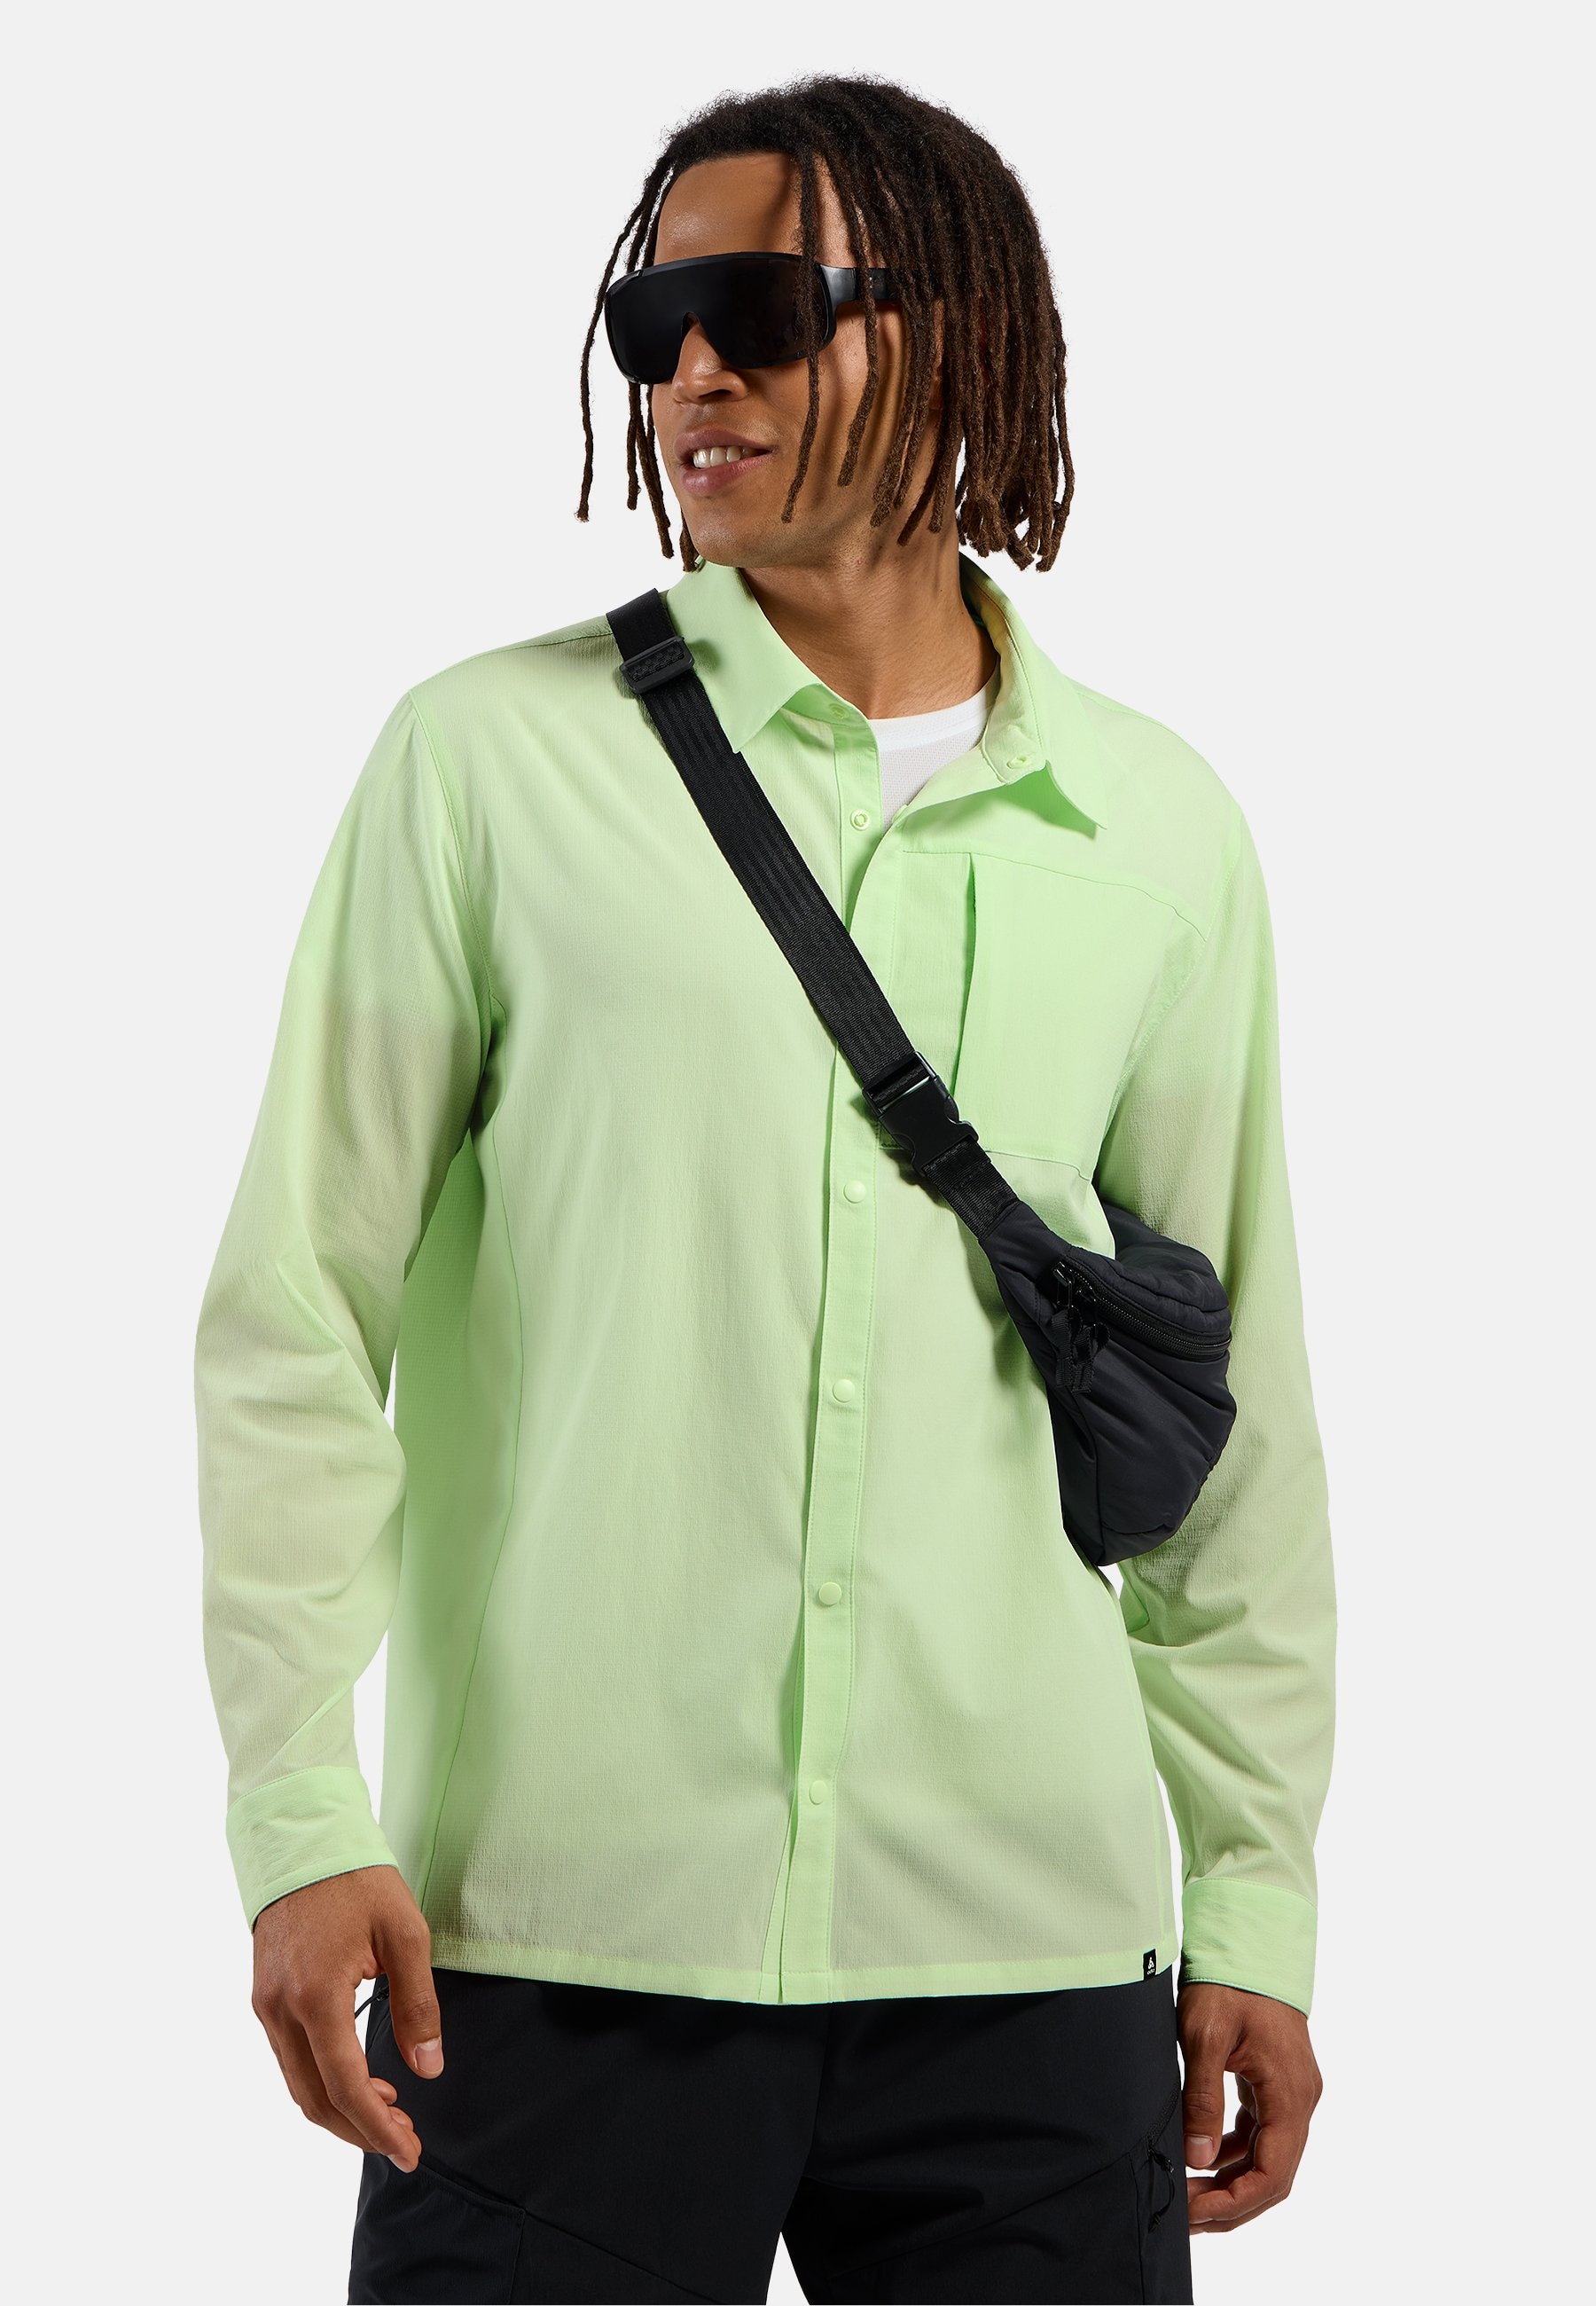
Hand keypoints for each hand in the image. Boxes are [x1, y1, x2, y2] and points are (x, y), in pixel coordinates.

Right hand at [251, 1864, 441, 2170]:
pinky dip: (321, 2080)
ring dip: (340, 2109)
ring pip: (298, 2083)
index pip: (346, 2086)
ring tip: (389, 2112)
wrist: (302, 1839)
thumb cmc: (357, 1880)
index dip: (378, 2128)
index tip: (409, 2150)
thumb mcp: (404, 1934)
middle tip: (403, 2141)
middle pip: (314, 2099)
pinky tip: (358, 2076)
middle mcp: (281, 2009)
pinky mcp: (265, 1996)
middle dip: (359, 2131)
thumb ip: (417, 2005)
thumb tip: (428, 2068)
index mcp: (317, 1997)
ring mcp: (267, 2005)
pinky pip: (290, 2057)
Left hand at [1178, 1980, 1321, 2231]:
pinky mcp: (1276, 2083)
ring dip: (1230, 2181)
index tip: (1195, 2214)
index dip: (1234, 2203)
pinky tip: (1202, 2154)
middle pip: (1272, 2175)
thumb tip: (1198, 2157)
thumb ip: (1202, 2098)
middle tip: (1184, 2214)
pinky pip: (1261, 2133)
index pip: (1272, 2174)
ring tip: (1188, 2193)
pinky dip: (1234, 2152)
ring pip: (1267, 2157)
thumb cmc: (1229, 1982)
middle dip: (1230, 2202)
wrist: (1250, 1940)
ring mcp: (1291, 2092)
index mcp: (1290, 2094)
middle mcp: (1299, 2100)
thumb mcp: (1205, 2037)